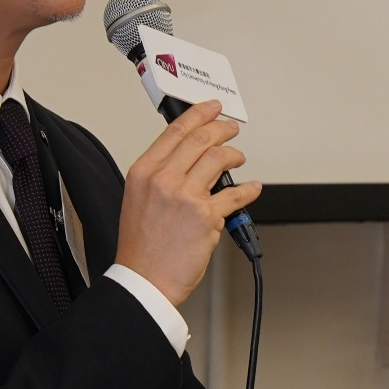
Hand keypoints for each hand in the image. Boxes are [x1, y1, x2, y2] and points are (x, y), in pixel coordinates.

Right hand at [115, 100, 261, 306]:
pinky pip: (236, 195)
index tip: (211, 108)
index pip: (175, 131)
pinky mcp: (207, 216)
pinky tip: (251, 187)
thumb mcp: (137, 199)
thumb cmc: (140, 247)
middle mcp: (163, 179)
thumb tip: (185, 160)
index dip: (198, 114)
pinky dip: (248, 189)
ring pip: (219, 159)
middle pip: (201, 139)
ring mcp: (186, 196)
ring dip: (234, 154)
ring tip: (238, 157)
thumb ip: (159, 176)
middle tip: (231, 128)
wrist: (143, 280)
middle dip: (222, 129)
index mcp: (143, 172)